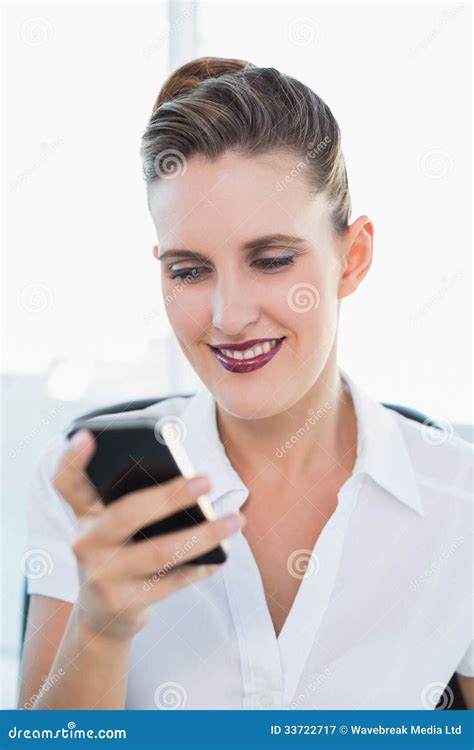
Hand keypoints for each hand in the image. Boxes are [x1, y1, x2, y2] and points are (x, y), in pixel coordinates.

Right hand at [52, 429, 244, 640]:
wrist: (103, 615)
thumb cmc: (120, 553)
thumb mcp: (114, 528)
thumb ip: (134, 502)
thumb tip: (191, 482)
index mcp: (85, 514)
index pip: (67, 482)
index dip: (71, 459)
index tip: (86, 436)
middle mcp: (86, 542)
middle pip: (127, 513)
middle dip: (170, 496)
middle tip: (206, 480)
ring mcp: (102, 575)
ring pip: (159, 551)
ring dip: (203, 535)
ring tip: (235, 520)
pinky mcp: (123, 603)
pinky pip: (172, 581)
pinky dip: (201, 566)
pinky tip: (223, 553)